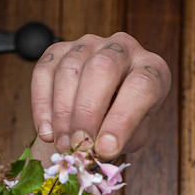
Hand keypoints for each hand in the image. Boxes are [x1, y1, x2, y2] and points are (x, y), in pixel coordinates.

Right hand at [31, 32, 171, 158]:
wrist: (106, 104)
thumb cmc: (125, 119)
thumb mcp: (135, 133)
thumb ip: (122, 139)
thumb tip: (100, 150)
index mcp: (152, 68)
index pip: (142, 86)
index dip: (123, 120)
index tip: (106, 149)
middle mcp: (122, 48)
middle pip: (102, 69)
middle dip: (87, 112)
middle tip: (79, 145)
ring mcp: (89, 44)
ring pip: (70, 70)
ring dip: (63, 113)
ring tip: (64, 144)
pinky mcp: (59, 49)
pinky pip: (44, 72)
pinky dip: (42, 104)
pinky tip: (47, 132)